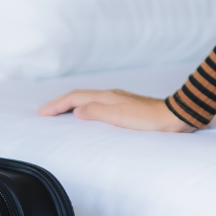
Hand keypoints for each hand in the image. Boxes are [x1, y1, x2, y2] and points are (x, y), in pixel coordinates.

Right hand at [36, 88, 193, 132]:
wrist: (174, 117)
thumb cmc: (149, 120)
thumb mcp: (119, 117)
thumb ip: (96, 112)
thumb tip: (77, 111)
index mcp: (106, 96)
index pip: (74, 98)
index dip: (56, 105)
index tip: (41, 113)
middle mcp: (110, 95)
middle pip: (79, 96)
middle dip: (60, 103)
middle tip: (44, 112)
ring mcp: (119, 100)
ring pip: (88, 100)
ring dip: (71, 105)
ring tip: (60, 113)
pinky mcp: (126, 107)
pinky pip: (97, 105)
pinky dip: (84, 109)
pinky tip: (87, 116)